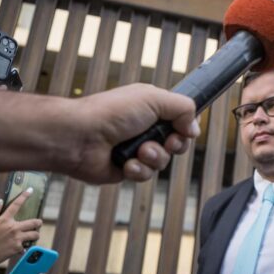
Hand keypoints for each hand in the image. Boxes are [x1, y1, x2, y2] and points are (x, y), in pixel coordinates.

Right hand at [0, 190, 41, 269]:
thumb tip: (0, 201)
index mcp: (3, 220)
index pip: (16, 204)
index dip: (24, 196)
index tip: (30, 190)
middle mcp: (12, 228)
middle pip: (34, 222)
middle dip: (38, 222)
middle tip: (38, 223)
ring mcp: (16, 239)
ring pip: (35, 235)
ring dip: (35, 235)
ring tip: (32, 236)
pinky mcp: (17, 249)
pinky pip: (26, 246)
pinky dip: (25, 246)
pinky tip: (20, 248)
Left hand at [68, 83, 198, 183]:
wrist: (80, 137)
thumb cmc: (110, 112)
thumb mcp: (153, 98)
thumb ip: (182, 107)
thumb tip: (194, 126)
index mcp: (150, 108)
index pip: (180, 120)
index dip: (185, 127)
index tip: (184, 130)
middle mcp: (144, 128)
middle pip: (176, 143)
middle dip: (173, 145)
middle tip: (166, 142)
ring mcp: (135, 149)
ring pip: (162, 161)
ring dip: (154, 157)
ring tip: (139, 152)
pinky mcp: (126, 168)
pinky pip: (145, 175)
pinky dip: (138, 170)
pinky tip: (126, 163)